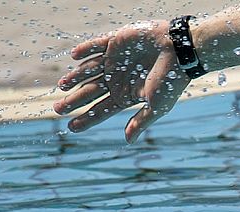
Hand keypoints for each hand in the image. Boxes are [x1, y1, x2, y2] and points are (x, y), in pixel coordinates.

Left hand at [53, 20, 190, 142]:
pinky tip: (74, 57)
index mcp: (126, 95)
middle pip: (91, 92)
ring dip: (75, 77)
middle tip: (57, 109)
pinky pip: (96, 45)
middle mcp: (118, 79)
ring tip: (62, 85)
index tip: (71, 128)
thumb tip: (128, 141)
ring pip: (89, 70)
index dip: (87, 119)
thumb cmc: (171, 80)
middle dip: (74, 101)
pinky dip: (85, 50)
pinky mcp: (116, 41)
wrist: (181, 50)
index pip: (102, 110)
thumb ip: (140, 121)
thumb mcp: (156, 106)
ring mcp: (115, 60)